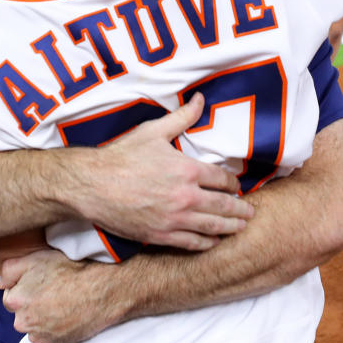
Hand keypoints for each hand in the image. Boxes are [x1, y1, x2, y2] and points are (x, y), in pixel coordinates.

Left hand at [0, 250, 125, 342]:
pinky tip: (68, 314)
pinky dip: (56, 328)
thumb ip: (10, 269)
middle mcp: (24, 322)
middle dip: (32, 304)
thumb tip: (0, 283)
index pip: (11, 296)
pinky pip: (50, 337)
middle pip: (21, 314)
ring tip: (62, 302)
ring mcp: (41, 336)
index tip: (41, 282)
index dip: (26, 287)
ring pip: (35, 326)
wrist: (103, 289)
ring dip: (43, 317)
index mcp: (17, 300)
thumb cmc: (72, 270)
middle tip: (53, 291)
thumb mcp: (38, 258)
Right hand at [64, 93, 253, 250]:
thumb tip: (200, 99)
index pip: (222, 180)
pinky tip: (213, 241)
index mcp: (187, 170)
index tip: (236, 187)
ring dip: (230, 228)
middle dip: (240, 210)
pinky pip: (191, 243)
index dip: (233, 184)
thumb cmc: (121, 156)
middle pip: (224, 206)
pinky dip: (206, 243)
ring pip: (212, 227)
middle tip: (250, 213)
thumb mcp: (153, 131)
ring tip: (240, 228)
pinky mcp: (160, 235)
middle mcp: (186, 197)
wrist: (92, 185)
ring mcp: (174, 219)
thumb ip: (182, 118)